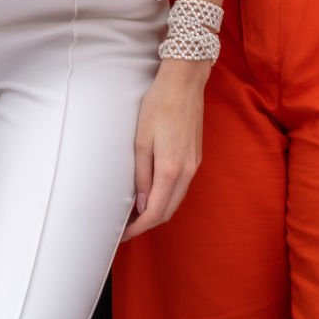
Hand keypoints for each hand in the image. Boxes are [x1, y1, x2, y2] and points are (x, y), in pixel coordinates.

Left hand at [122, 59, 206, 240]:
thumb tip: (140, 203)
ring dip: (157, 211)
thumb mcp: (141, 140)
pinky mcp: (196, 158)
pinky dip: (167, 198)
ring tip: (134, 214)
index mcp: (171, 169)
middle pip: (168, 211)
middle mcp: (187, 172)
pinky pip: (181, 188)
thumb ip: (141, 174)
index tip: (122, 235)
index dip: (138, 228)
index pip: (155, 212)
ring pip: (176, 201)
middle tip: (125, 227)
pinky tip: (152, 194)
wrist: (185, 83)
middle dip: (147, 224)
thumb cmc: (158, 106)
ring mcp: (194, 166)